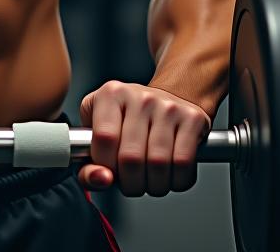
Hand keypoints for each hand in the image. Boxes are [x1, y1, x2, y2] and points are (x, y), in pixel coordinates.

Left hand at [77, 81, 210, 196]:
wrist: (167, 99)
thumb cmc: (127, 118)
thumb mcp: (97, 128)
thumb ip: (87, 161)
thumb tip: (101, 179)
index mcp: (111, 94)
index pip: (104, 139)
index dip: (106, 166)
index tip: (109, 171)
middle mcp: (140, 97)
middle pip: (131, 158)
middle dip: (130, 184)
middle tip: (130, 182)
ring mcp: (168, 107)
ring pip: (158, 165)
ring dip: (153, 186)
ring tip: (148, 179)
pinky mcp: (192, 119)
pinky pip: (183, 165)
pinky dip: (175, 181)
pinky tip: (168, 175)